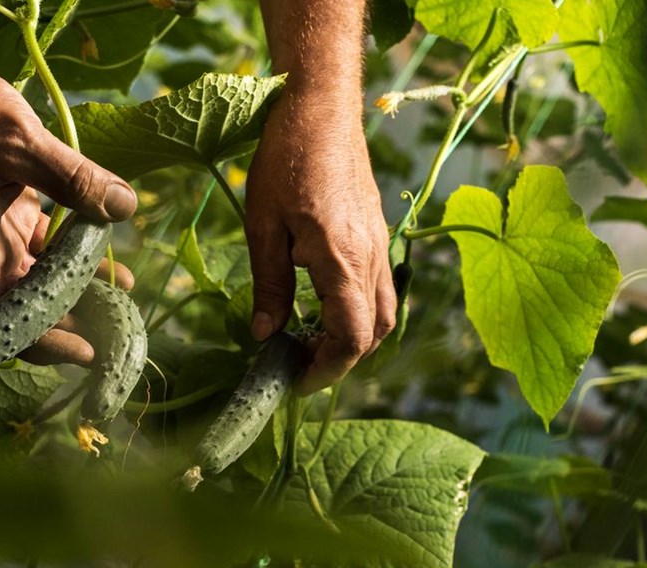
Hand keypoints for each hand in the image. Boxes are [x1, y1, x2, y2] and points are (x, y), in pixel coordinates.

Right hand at [0, 48, 136, 364]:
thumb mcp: (22, 139)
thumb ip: (74, 178)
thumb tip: (124, 208)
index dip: (37, 342)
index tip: (84, 350)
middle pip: (21, 307)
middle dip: (68, 323)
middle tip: (117, 331)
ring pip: (37, 278)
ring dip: (77, 290)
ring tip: (121, 299)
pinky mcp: (8, 211)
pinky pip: (44, 247)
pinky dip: (74, 255)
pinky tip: (109, 260)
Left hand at [245, 90, 395, 393]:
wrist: (321, 106)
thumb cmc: (285, 158)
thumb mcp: (263, 225)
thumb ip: (269, 285)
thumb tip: (264, 335)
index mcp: (343, 260)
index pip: (351, 338)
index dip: (324, 370)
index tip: (293, 381)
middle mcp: (371, 258)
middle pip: (374, 333)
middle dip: (340, 361)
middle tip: (298, 367)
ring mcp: (380, 244)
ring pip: (383, 312)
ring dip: (353, 337)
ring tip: (311, 340)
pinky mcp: (377, 233)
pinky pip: (380, 287)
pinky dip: (358, 310)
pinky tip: (324, 305)